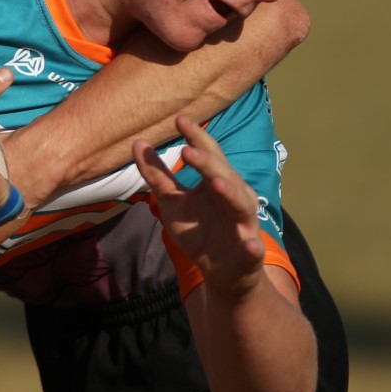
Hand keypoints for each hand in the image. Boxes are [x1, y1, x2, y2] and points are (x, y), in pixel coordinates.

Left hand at [134, 116, 263, 299]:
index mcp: (216, 183)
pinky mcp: (250, 253)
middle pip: (223, 175)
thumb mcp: (172, 202)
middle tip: (187, 150)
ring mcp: (244, 224)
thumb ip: (158, 175)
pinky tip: (249, 244)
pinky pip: (253, 249)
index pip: (208, 155)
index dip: (196, 138)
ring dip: (230, 192)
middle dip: (207, 163)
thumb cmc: (199, 230)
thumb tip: (137, 143)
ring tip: (215, 184)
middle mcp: (234, 197)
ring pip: (241, 205)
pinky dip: (252, 247)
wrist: (221, 272)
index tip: (180, 119)